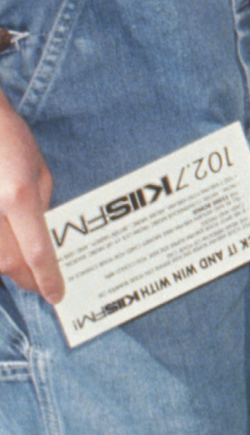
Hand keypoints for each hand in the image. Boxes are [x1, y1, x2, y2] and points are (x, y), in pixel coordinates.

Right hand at [0, 92, 58, 302]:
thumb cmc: (9, 139)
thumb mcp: (38, 169)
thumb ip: (42, 205)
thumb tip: (43, 237)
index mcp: (18, 196)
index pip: (37, 251)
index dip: (47, 278)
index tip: (56, 295)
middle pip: (9, 263)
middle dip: (26, 280)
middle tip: (40, 288)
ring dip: (7, 269)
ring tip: (24, 273)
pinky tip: (7, 255)